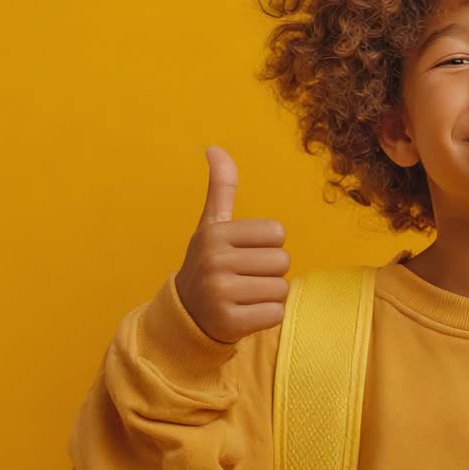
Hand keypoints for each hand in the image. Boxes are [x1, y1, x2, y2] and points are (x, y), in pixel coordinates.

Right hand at [174, 146, 290, 343]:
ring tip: (244, 296)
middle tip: (244, 278)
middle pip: (282, 261)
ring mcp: (220, 293)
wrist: (185, 315)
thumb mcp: (211, 225)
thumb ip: (221, 187)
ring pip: (281, 289)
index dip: (267, 245)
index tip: (244, 254)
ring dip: (269, 296)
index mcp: (215, 233)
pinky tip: (244, 314)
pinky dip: (266, 317)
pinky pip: (275, 314)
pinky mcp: (228, 322)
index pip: (277, 233)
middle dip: (270, 272)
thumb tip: (215, 147)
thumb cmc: (209, 264)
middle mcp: (215, 261)